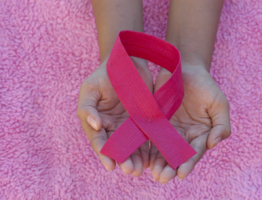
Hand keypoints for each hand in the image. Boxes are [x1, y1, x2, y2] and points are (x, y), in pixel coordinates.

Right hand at [77, 56, 152, 176]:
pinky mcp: (143, 120)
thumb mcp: (90, 89)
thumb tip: (96, 127)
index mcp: (97, 121)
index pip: (99, 140)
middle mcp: (112, 126)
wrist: (127, 62)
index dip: (104, 153)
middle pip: (117, 148)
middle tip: (131, 171)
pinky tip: (152, 158)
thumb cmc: (105, 75)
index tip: (111, 165)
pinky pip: (145, 136)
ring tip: (141, 169)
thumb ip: (87, 108)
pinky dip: (147, 148)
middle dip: (123, 160)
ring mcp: (128, 125)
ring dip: (136, 159)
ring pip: (131, 146)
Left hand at [150, 64, 230, 182]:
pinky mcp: (155, 122)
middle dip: (170, 168)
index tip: (181, 174)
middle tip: (162, 178)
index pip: (194, 152)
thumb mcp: (219, 103)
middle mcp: (184, 136)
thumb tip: (213, 144)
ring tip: (153, 173)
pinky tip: (142, 157)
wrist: (185, 69)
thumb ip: (221, 125)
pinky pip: (150, 137)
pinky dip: (147, 148)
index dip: (188, 163)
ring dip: (157, 163)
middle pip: (176, 156)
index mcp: (200, 134)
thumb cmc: (205, 86)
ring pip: (162, 150)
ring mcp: (168, 130)